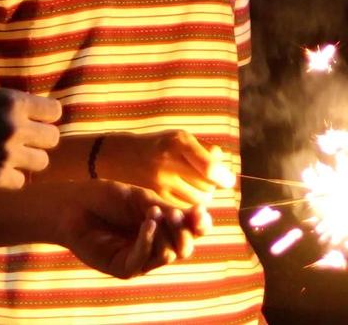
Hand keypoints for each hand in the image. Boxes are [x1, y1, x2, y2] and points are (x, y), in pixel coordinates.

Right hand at [0, 85, 61, 187]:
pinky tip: (0, 170)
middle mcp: (16, 128)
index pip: (54, 112)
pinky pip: (21, 181)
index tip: (38, 118)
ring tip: (15, 156)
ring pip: (42, 162)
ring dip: (30, 158)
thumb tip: (21, 107)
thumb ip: (3, 101)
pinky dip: (13, 177)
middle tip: (27, 139)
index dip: (46, 115)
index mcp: (12, 102)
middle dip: (41, 137)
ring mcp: (7, 155)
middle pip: (53, 138)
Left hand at [57, 181, 213, 278]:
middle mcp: (156, 246)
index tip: (200, 211)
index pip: (193, 232)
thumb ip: (168, 210)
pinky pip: (143, 260)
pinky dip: (149, 240)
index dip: (201, 224)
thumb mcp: (143, 200)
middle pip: (185, 247)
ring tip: (153, 212)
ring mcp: (140, 259)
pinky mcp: (123, 268)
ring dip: (165, 233)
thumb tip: (199, 216)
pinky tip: (147, 223)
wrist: (74, 203)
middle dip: (184, 231)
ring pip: (167, 255)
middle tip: (176, 213)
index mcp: (165, 229)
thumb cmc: (107, 198)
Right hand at [96, 130, 225, 207]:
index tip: (228, 180)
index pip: (210, 168)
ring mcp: (161, 182)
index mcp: (179, 142)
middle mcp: (169, 163)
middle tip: (209, 182)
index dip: (224, 177)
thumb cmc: (159, 145)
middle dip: (213, 186)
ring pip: (197, 201)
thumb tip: (224, 168)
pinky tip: (184, 196)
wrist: (120, 156)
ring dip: (203, 197)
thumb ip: (206, 151)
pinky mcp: (155, 198)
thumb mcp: (181, 138)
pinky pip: (184, 208)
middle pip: (207, 186)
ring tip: (195, 187)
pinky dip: (190, 205)